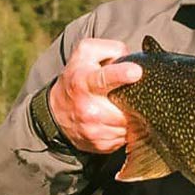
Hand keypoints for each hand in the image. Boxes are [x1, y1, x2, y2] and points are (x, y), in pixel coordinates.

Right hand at [48, 38, 141, 153]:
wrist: (57, 112)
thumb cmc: (77, 77)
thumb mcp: (86, 54)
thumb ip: (109, 48)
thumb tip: (130, 57)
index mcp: (85, 81)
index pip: (104, 78)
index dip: (122, 74)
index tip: (136, 72)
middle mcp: (88, 108)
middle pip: (125, 107)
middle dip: (134, 100)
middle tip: (133, 94)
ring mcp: (94, 130)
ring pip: (129, 124)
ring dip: (132, 115)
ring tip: (123, 106)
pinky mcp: (100, 145)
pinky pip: (126, 138)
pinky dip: (127, 129)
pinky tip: (118, 120)